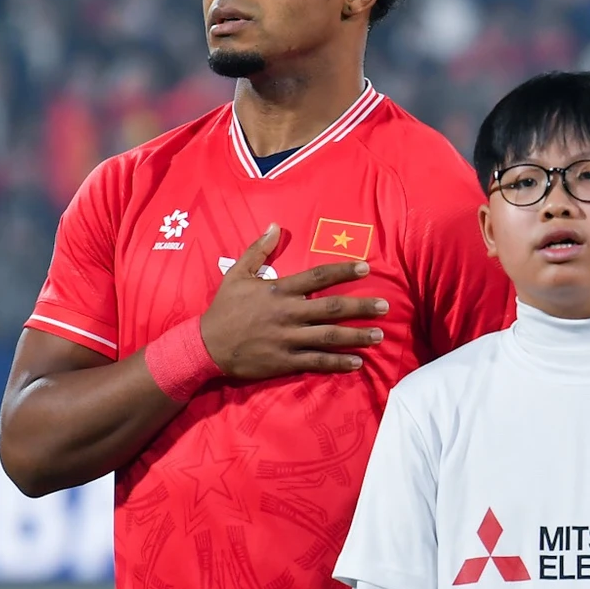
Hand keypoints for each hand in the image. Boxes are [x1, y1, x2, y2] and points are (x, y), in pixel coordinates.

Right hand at [200, 225, 388, 378]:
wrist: (205, 345)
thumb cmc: (224, 308)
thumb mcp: (237, 274)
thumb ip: (258, 250)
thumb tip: (275, 226)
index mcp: (279, 290)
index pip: (318, 277)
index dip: (343, 271)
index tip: (366, 268)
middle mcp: (288, 313)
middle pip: (331, 308)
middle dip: (360, 307)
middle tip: (384, 306)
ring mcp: (288, 339)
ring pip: (329, 336)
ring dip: (356, 336)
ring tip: (379, 335)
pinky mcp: (285, 361)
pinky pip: (317, 362)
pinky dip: (338, 362)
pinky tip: (357, 362)